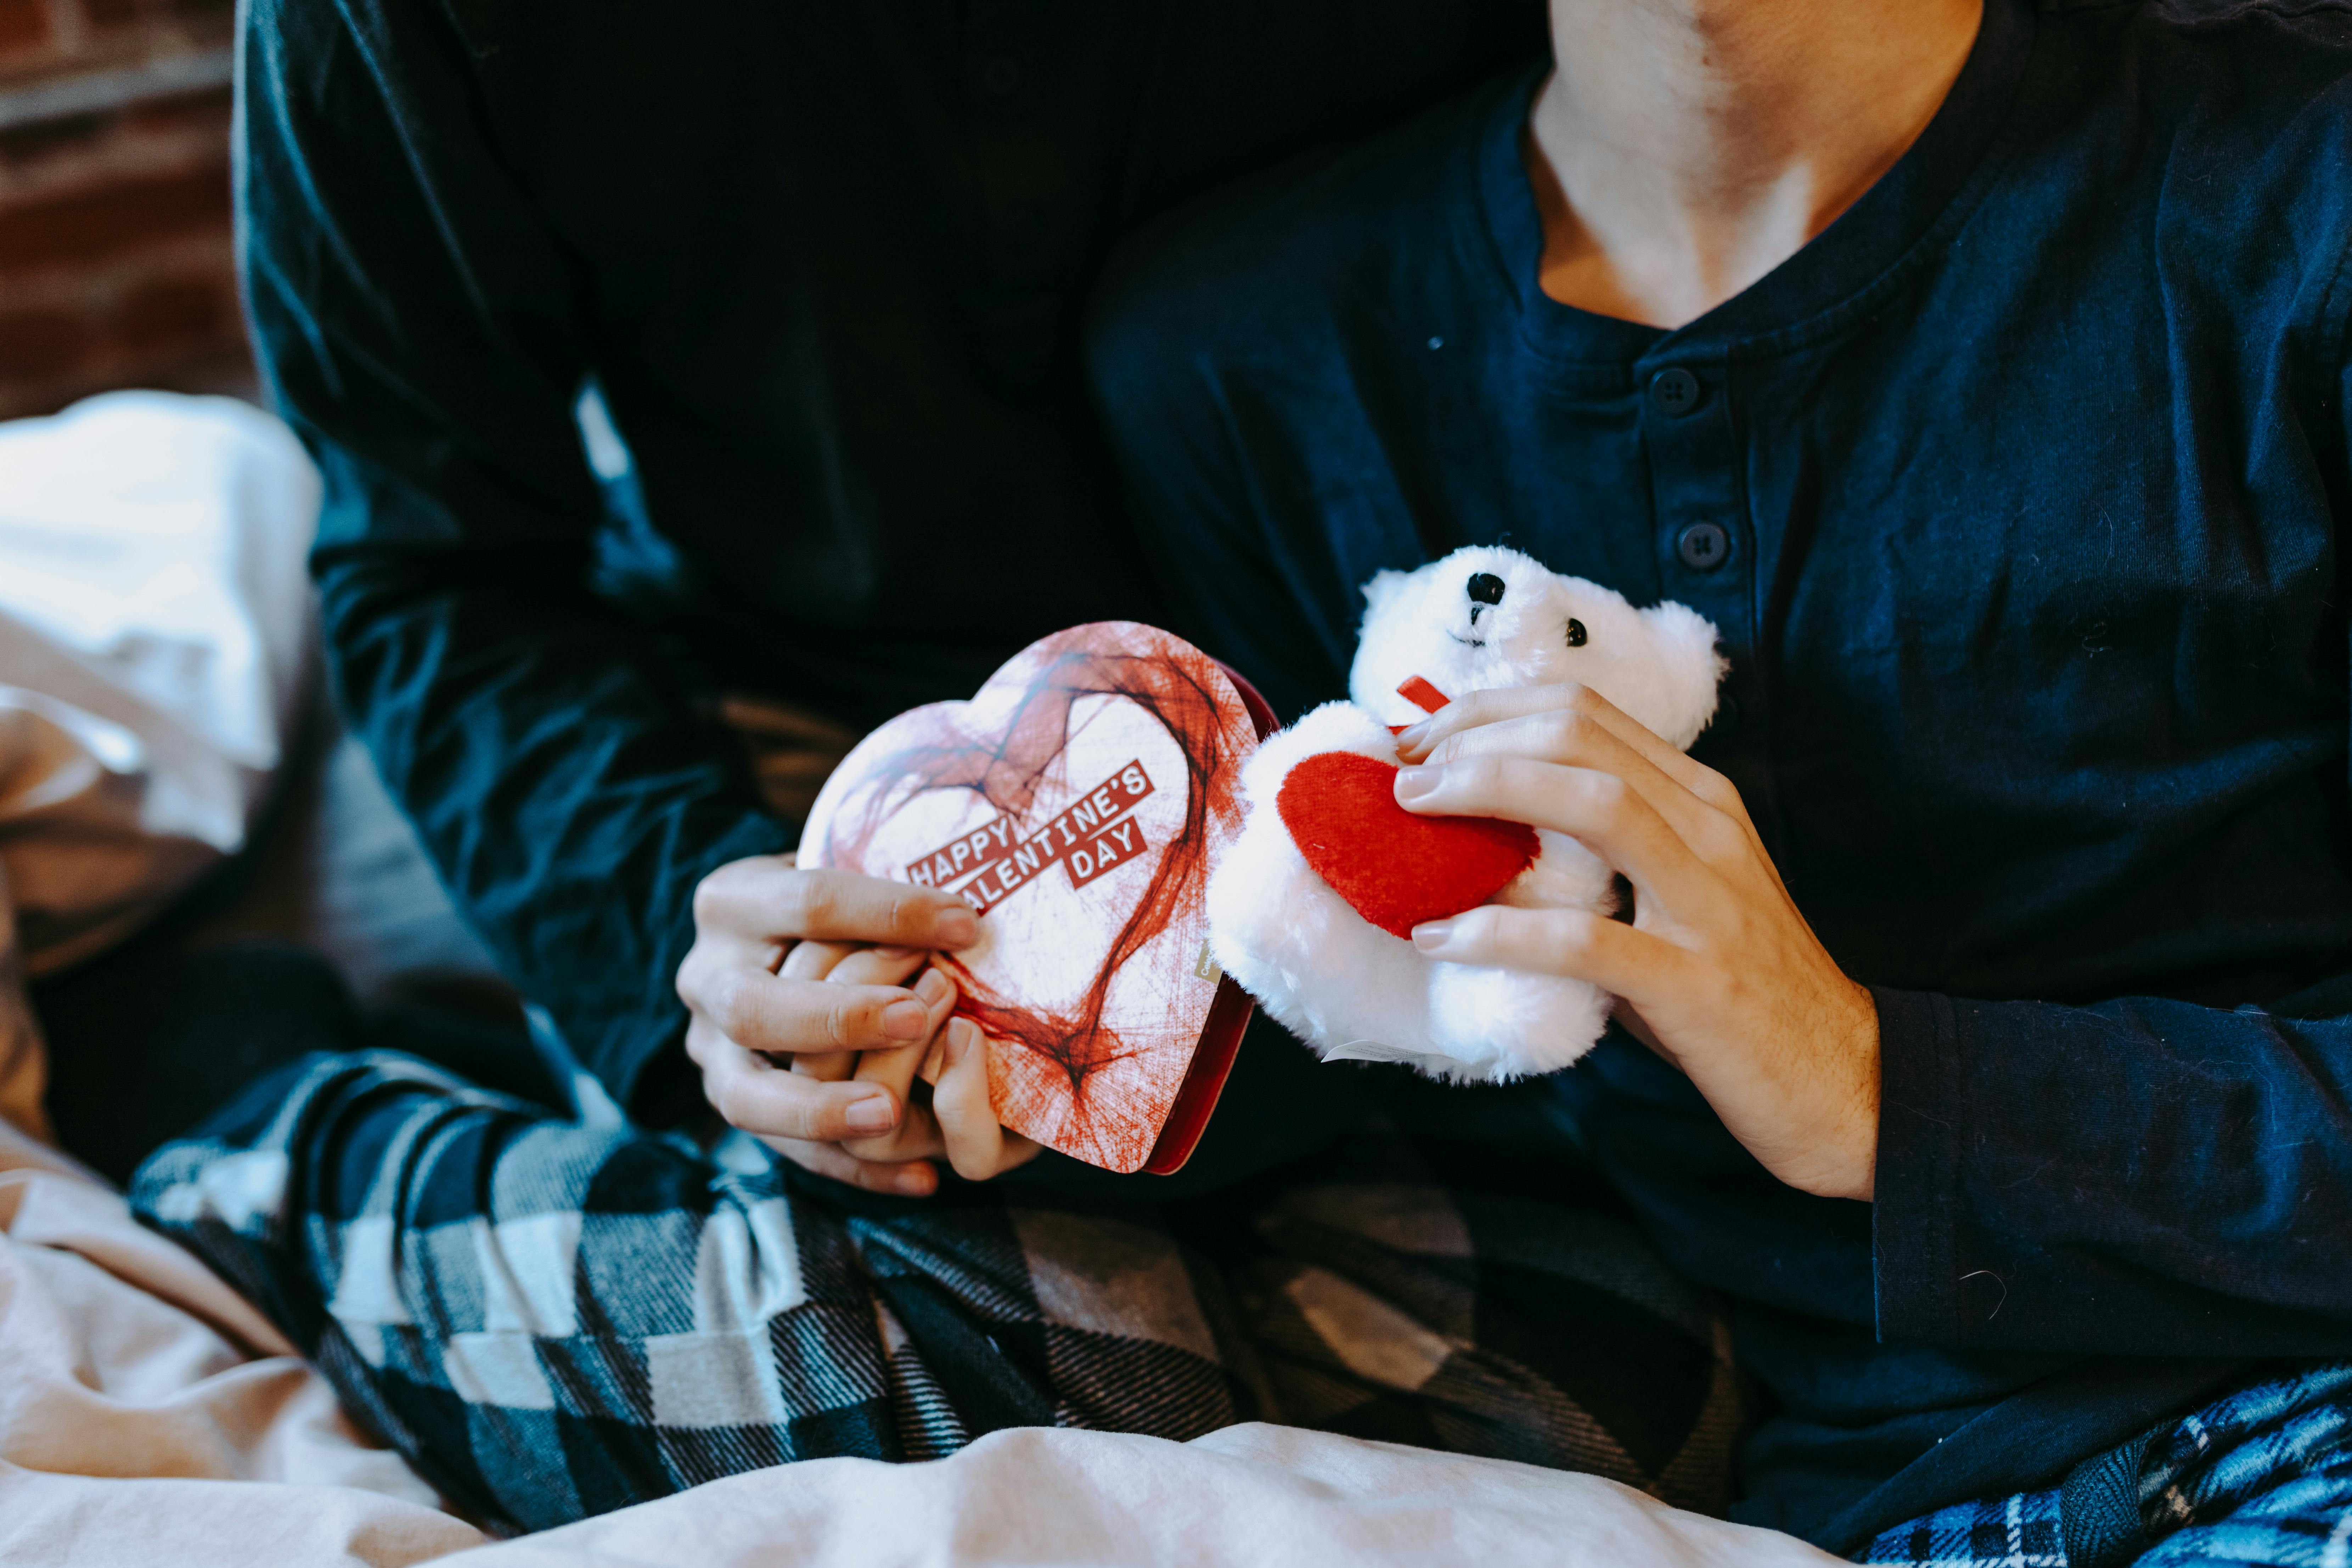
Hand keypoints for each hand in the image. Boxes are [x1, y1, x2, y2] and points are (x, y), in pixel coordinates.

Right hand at [678, 857, 1036, 1192]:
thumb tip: (974, 917)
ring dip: (822, 1108)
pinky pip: (789, 1153)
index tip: (967, 923)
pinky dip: (856, 1170)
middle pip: (755, 1007)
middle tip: (915, 1016)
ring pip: (747, 1097)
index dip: (889, 913)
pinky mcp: (734, 1104)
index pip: (809, 902)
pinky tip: (920, 1177)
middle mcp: (706, 978)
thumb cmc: (836, 904)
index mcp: (734, 903)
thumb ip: (888, 887)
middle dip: (838, 1015)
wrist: (771, 943)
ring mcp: (709, 1050)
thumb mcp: (845, 869)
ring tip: (890, 1113)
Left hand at [1393, 684, 1880, 1199]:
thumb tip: (1484, 839)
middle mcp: (1708, 830)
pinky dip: (1499, 932)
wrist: (1842, 1080)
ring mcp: (1706, 901)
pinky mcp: (1693, 980)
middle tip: (1402, 770)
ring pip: (1590, 803)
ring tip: (1412, 814)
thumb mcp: (1674, 896)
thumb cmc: (1738, 990)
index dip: (1491, 709)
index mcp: (1700, 800)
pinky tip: (1442, 937)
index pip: (1585, 712)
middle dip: (1476, 737)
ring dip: (1487, 792)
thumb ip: (1602, 857)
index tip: (1422, 736)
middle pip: (1579, 735)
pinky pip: (1582, 940)